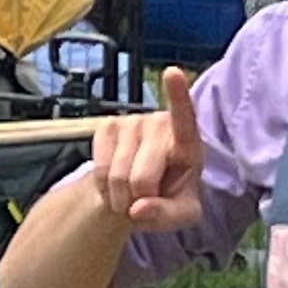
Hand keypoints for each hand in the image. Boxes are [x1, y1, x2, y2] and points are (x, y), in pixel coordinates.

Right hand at [87, 68, 206, 236]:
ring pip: (117, 173)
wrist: (138, 192)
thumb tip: (139, 208)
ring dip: (119, 195)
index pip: (185, 118)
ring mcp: (132, 121)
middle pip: (141, 176)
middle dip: (138, 200)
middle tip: (142, 202)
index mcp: (188, 143)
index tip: (172, 72)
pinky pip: (99, 164)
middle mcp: (160, 124)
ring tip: (128, 194)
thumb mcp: (181, 215)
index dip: (177, 95)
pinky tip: (112, 184)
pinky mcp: (107, 126)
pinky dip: (103, 183)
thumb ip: (167, 216)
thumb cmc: (169, 198)